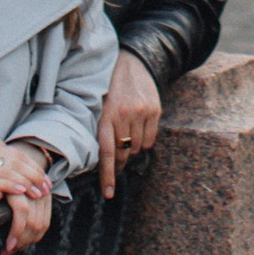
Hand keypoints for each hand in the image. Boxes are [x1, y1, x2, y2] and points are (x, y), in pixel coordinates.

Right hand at [0, 139, 54, 252]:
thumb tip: (12, 162)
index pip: (18, 154)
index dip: (34, 166)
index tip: (46, 180)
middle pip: (18, 160)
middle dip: (35, 174)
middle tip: (47, 187)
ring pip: (11, 169)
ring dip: (28, 181)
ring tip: (39, 192)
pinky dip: (13, 185)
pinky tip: (22, 192)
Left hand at [96, 48, 162, 197]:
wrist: (132, 61)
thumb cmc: (109, 87)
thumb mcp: (99, 105)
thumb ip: (102, 129)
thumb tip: (103, 160)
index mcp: (106, 115)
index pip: (108, 152)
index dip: (108, 175)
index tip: (108, 193)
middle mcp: (124, 115)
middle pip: (124, 153)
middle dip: (120, 162)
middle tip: (117, 165)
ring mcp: (141, 113)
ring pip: (137, 148)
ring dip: (132, 147)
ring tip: (127, 131)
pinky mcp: (154, 110)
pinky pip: (150, 139)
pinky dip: (144, 140)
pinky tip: (138, 127)